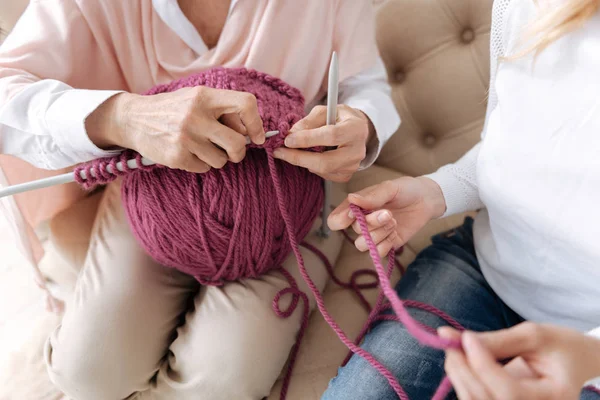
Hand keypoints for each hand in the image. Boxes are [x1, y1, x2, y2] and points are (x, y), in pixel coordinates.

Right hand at [87, 87, 264, 172]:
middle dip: (239, 152)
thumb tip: (251, 132)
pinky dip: (201, 164)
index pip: (246, 103)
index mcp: (205, 96)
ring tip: (202, 148)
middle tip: (233, 152)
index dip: (256, 122)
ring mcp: (185, 138)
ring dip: (218, 158)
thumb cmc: (174, 109)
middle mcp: (196, 116)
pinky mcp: (177, 157)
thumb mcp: (197, 99)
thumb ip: (223, 111)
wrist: (134, 119)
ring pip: (222, 160)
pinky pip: (204, 168)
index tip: (256, 136)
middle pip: (237, 143)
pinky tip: (188, 153)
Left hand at [272, 105, 371, 181]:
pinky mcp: (346, 175)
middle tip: (280, 152)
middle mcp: (357, 150)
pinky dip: (311, 166)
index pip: (331, 136)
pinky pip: (324, 175)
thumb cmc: (339, 118)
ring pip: (322, 170)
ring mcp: (353, 166)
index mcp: (355, 129)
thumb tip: (291, 134)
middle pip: (326, 161)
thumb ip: (309, 121)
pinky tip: (308, 157)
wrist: (358, 131)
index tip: (287, 139)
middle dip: (299, 158)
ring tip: (291, 151)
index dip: (307, 139)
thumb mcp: (325, 111)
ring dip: (302, 161)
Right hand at [327, 176, 445, 255]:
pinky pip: (378, 253)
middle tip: (388, 213)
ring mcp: (374, 234)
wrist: (426, 200)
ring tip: (393, 222)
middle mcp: (362, 222)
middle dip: (372, 223)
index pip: (335, 220)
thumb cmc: (405, 190)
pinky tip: (395, 233)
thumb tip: (352, 199)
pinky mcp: (386, 244)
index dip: (340, 221)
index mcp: (356, 207)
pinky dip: (387, 244)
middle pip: (355, 231)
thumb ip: (372, 196)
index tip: (354, 215)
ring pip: (363, 245)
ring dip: (379, 234)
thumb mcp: (389, 188)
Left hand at [439, 323, 599, 399]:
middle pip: (487, 399)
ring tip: (454, 347)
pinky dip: (462, 380)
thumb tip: (455, 337)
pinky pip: (475, 399)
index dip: (482, 365)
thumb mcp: (534, 336)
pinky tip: (460, 361)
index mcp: (555, 398)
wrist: (573, 362)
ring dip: (458, 374)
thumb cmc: (559, 346)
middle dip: (463, 368)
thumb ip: (497, 340)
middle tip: (449, 339)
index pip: (509, 390)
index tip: (466, 337)